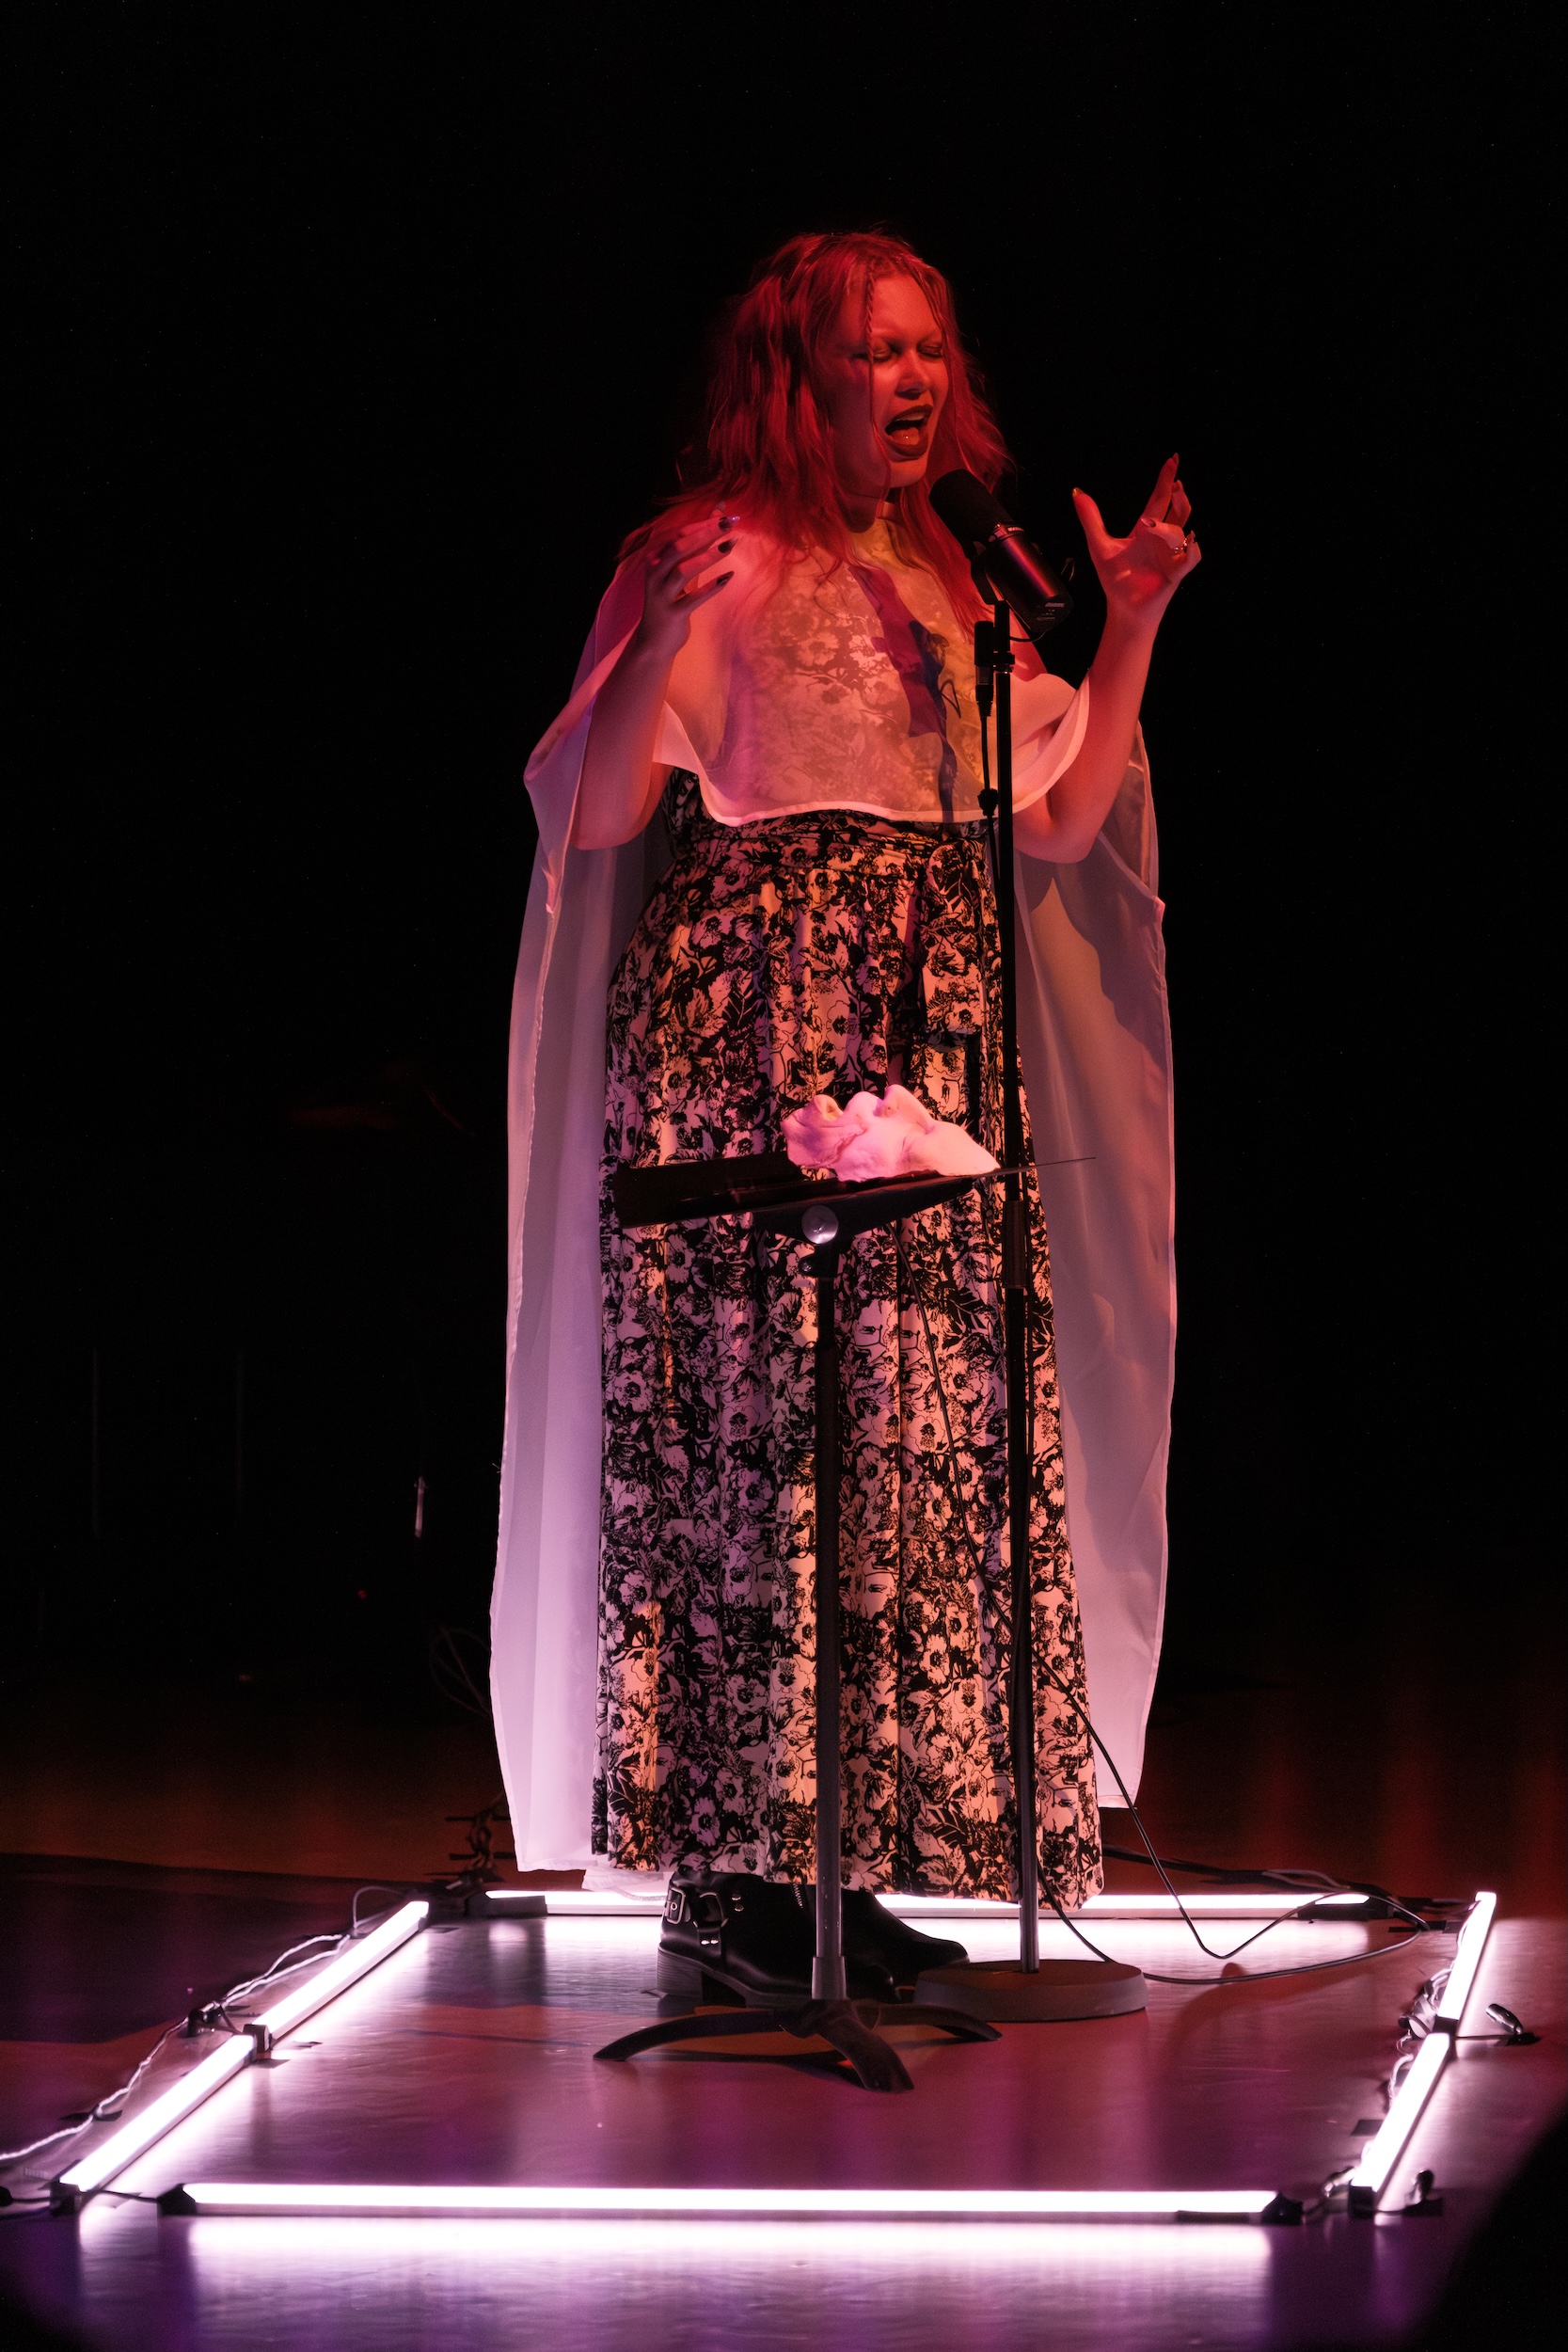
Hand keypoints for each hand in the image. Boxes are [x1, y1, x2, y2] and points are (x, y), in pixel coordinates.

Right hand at [633, 512, 737, 656]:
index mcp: (655, 559)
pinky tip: (728, 577)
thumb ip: (697, 542)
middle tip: (730, 524)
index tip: (726, 516)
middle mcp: (655, 574)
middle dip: (705, 533)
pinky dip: (711, 587)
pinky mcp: (674, 614)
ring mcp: (662, 595)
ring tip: (730, 546)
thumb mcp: (680, 569)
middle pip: (679, 547)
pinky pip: (694, 599)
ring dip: (708, 556)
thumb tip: (718, 511)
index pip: (678, 534)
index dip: (702, 524)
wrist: (653, 641)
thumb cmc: (670, 599)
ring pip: (684, 570)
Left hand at [1072, 456, 1199, 634]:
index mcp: (1147, 529)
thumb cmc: (1116, 579)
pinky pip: (1190, 557)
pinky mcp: (1176, 572)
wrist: (1123, 608)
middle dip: (1178, 494)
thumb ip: (1091, 519)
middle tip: (1175, 482)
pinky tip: (1188, 541)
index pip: (1159, 499)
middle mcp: (1162, 538)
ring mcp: (1172, 554)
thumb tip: (1077, 493)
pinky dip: (1191, 549)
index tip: (1173, 460)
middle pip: (1177, 509)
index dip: (1166, 480)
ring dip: (1171, 525)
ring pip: (1180, 530)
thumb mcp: (1099, 546)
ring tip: (1153, 525)